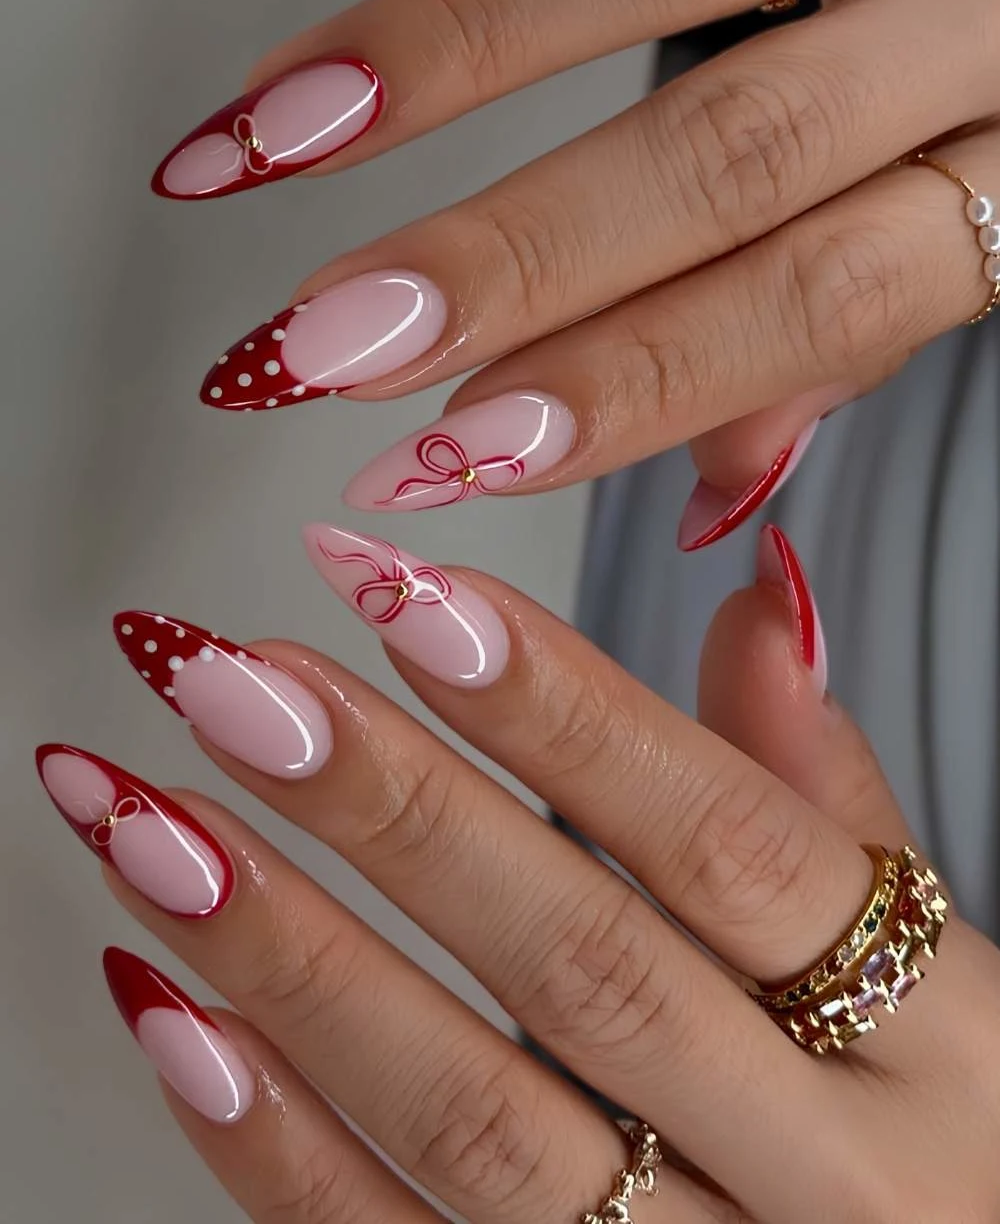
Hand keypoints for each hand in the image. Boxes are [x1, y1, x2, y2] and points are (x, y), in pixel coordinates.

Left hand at [41, 525, 999, 1218]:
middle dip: (394, 810)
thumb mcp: (945, 981)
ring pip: (469, 1119)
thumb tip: (757, 605)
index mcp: (930, 1043)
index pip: (732, 846)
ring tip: (155, 824)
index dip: (565, 714)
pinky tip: (176, 1014)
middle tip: (242, 682)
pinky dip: (274, 1147)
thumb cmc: (946, 1148)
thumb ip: (825, 797)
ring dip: (288, 959)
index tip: (409, 597)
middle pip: (585, 968)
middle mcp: (820, 1177)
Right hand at [152, 0, 999, 547]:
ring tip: (288, 127)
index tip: (444, 453)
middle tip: (331, 335)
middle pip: (735, 152)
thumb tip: (711, 489)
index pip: (821, 299)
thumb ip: (852, 328)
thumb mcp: (996, 202)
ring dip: (452, 46)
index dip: (625, 387)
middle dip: (509, 258)